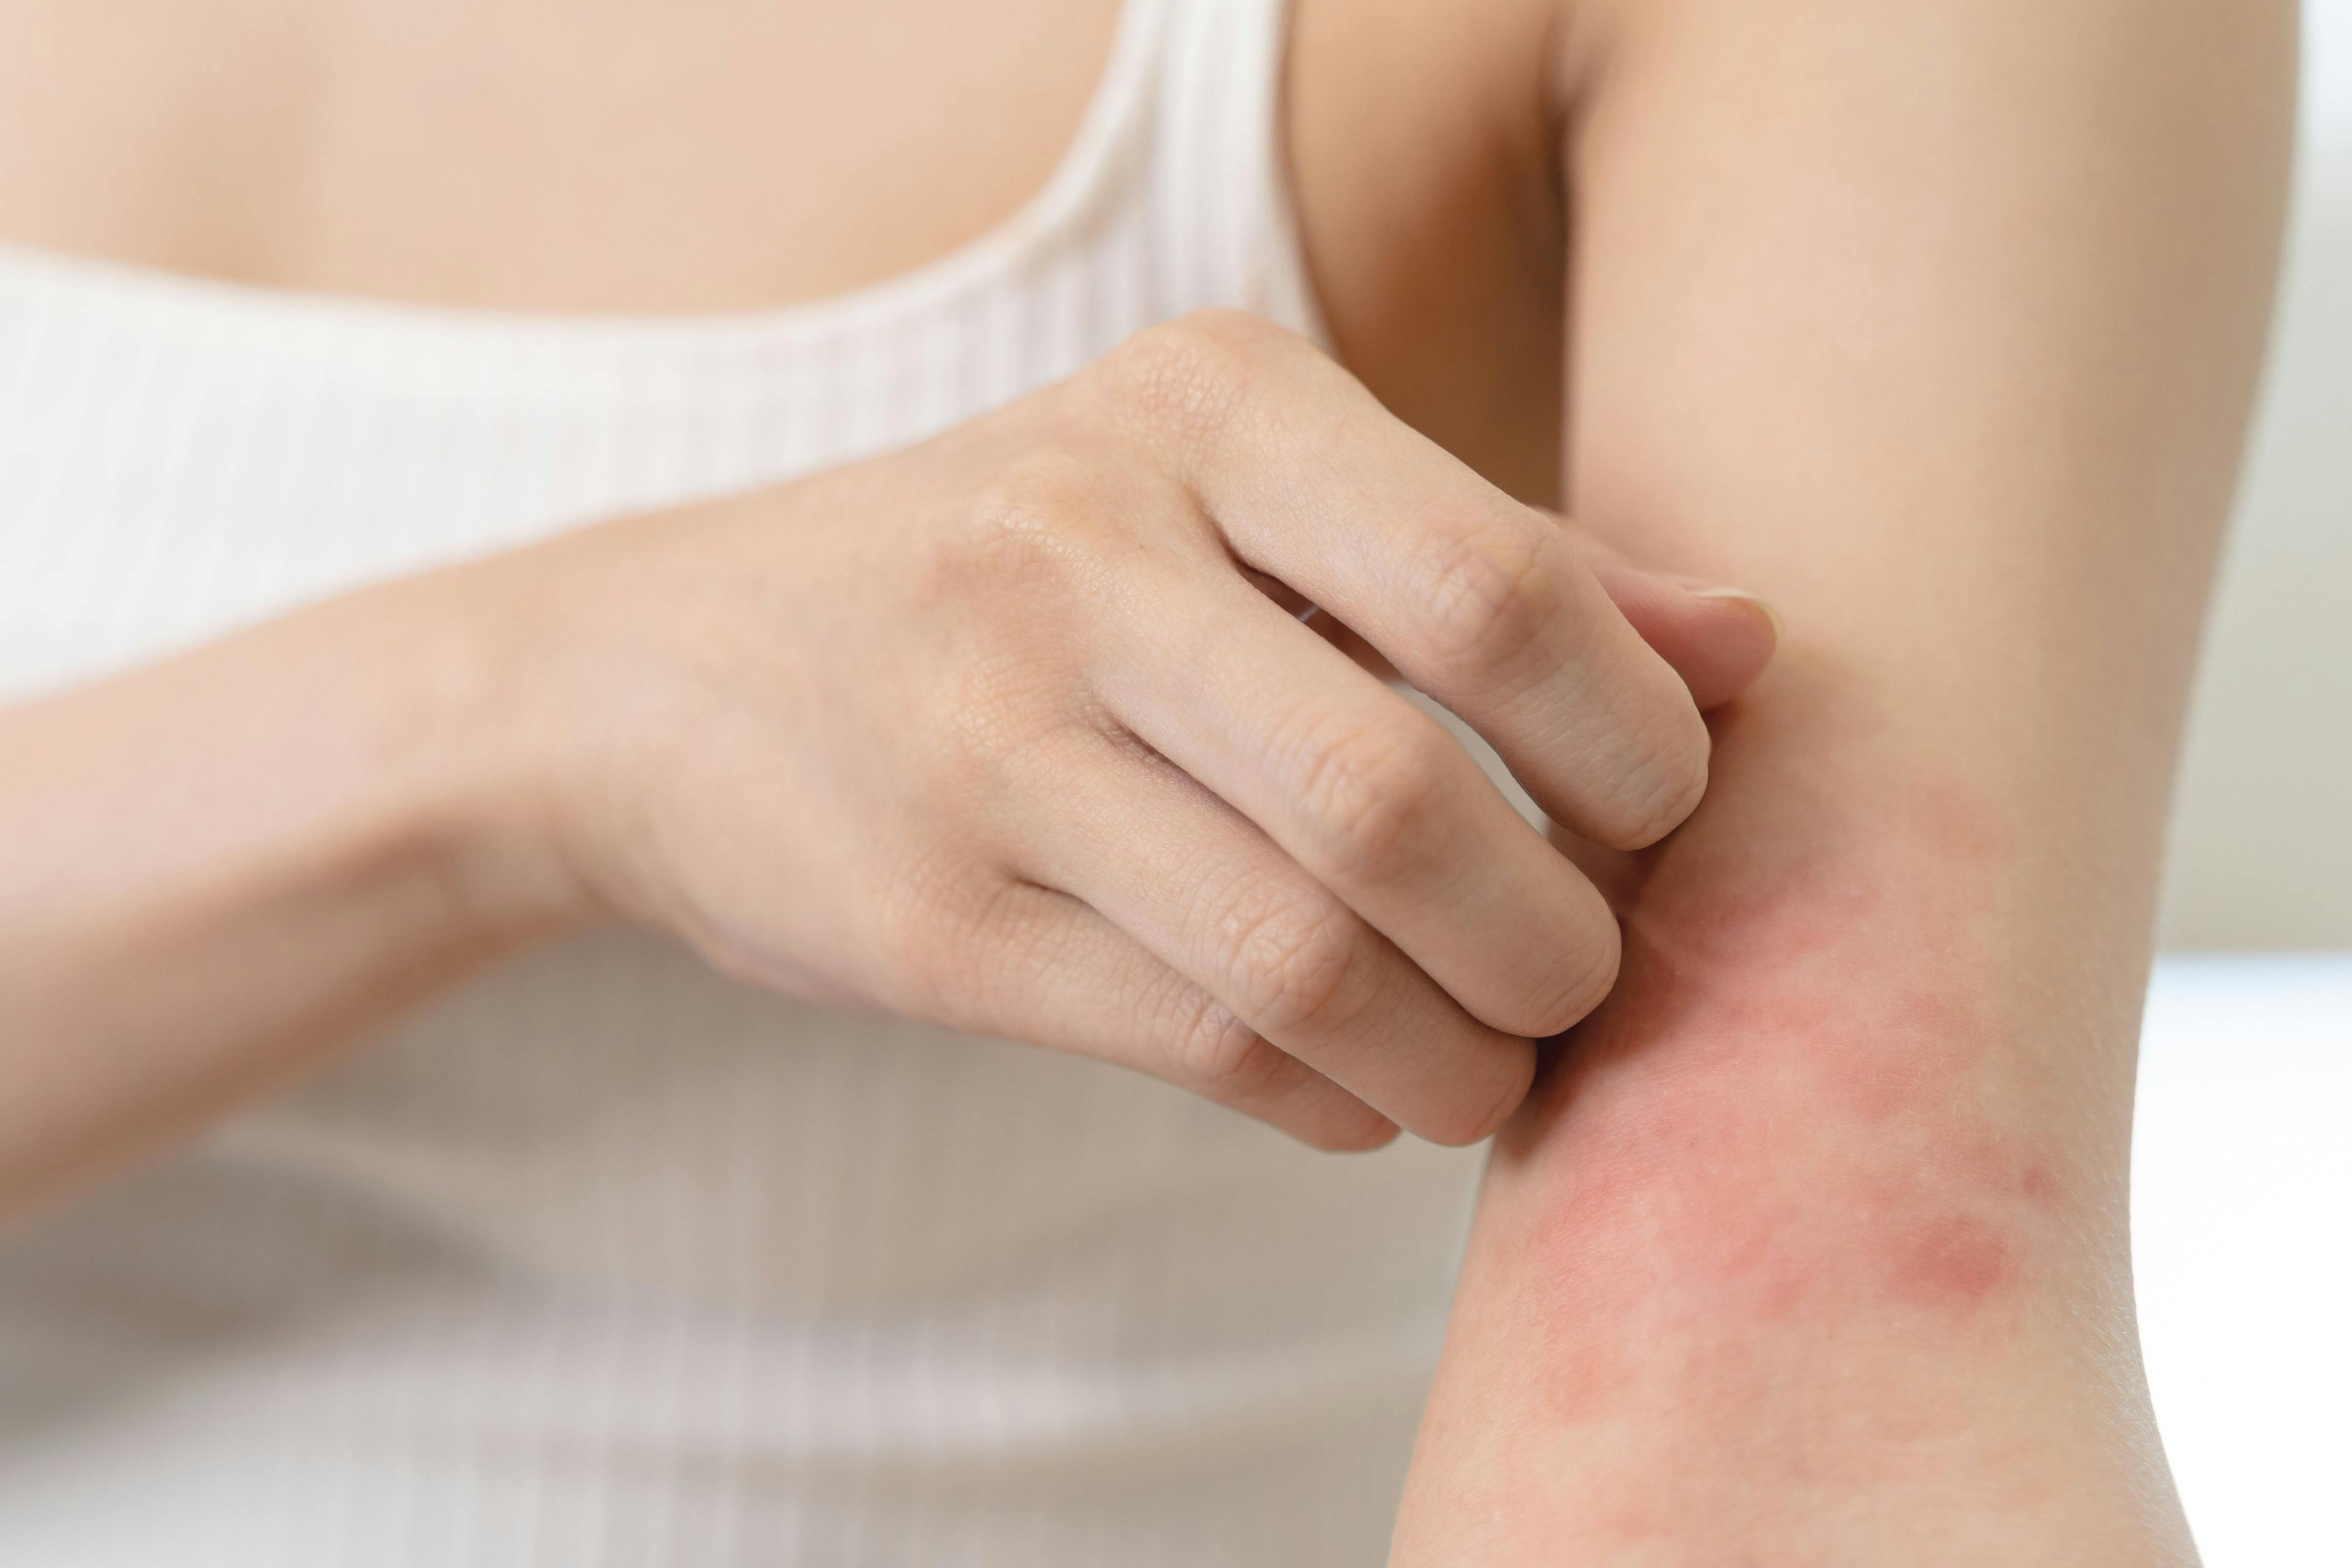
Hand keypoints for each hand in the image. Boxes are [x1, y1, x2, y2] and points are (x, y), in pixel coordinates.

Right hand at [476, 311, 1776, 1148]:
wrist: (673, 668)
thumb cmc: (1035, 572)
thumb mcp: (1241, 494)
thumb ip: (1503, 555)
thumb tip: (1756, 650)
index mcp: (1198, 406)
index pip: (1499, 589)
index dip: (1633, 740)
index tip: (1657, 815)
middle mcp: (1076, 552)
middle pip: (1406, 802)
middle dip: (1560, 936)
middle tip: (1590, 970)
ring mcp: (979, 744)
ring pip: (1305, 958)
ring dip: (1460, 1054)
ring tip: (1497, 1060)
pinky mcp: (926, 922)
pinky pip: (1204, 1046)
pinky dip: (1334, 1096)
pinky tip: (1361, 1080)